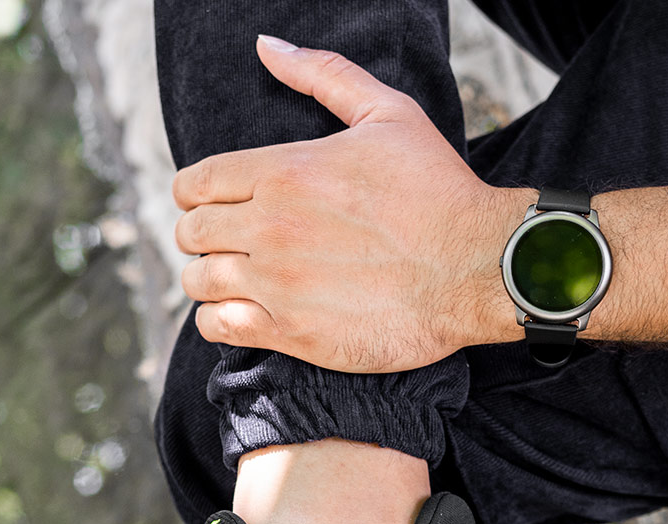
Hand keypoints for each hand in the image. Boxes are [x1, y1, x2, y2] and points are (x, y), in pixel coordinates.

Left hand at [173, 36, 527, 372]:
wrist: (477, 269)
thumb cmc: (438, 192)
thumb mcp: (387, 113)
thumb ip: (322, 75)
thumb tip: (268, 47)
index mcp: (283, 171)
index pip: (196, 182)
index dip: (193, 194)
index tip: (210, 204)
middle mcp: (269, 226)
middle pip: (191, 233)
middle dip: (200, 236)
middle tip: (228, 244)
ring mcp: (276, 283)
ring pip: (198, 281)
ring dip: (208, 279)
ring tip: (235, 280)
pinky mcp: (291, 331)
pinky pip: (218, 326)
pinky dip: (218, 319)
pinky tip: (242, 313)